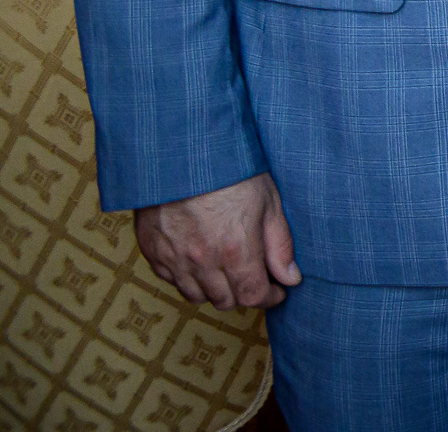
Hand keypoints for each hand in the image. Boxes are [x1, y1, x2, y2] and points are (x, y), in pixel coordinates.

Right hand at [133, 172, 300, 310]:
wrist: (182, 151)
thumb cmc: (231, 170)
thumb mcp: (269, 201)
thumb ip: (280, 245)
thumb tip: (291, 278)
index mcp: (236, 250)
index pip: (252, 296)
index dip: (269, 297)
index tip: (277, 290)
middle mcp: (203, 261)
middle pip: (225, 300)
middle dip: (244, 292)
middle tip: (254, 275)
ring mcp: (174, 259)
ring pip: (196, 296)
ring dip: (215, 289)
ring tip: (227, 269)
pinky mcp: (152, 252)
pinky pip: (172, 281)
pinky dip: (188, 278)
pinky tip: (200, 260)